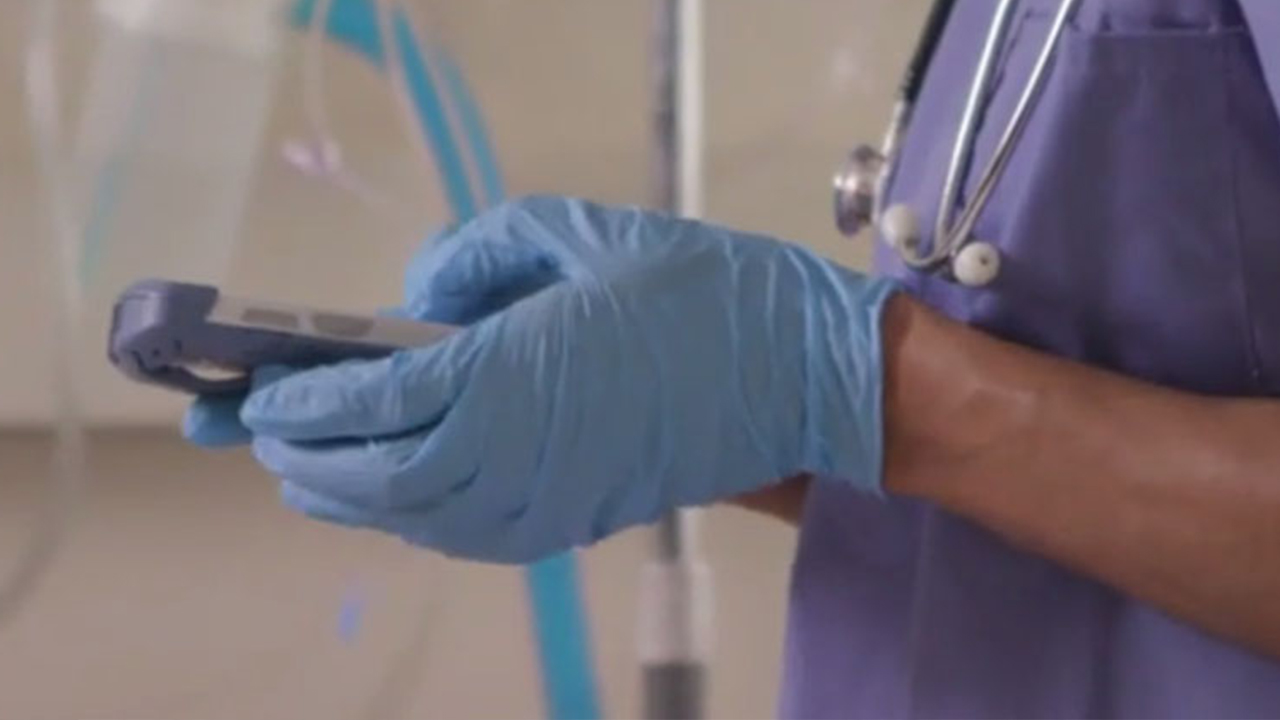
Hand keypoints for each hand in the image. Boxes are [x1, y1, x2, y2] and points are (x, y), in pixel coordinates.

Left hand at [184, 196, 896, 562]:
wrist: (796, 377)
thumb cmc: (697, 294)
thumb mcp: (581, 235)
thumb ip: (479, 253)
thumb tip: (418, 294)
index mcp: (512, 377)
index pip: (378, 402)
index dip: (307, 404)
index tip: (258, 395)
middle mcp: (516, 457)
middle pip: (379, 478)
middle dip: (306, 458)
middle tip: (259, 434)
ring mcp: (545, 503)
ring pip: (415, 519)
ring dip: (348, 497)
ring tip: (304, 468)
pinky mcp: (571, 522)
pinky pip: (464, 535)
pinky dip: (409, 517)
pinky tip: (392, 492)